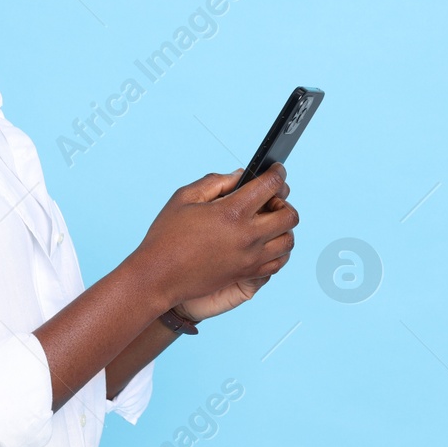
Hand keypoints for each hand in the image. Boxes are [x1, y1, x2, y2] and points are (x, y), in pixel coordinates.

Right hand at [128, 164, 297, 314]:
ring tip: (267, 221)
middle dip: (283, 201)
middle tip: (269, 199)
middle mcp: (247, 236)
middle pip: (289, 214)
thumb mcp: (184, 197)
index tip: (277, 170)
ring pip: (288, 240)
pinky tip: (265, 242)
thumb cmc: (166, 236)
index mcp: (232, 211)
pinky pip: (279, 262)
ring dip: (283, 226)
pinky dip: (279, 249)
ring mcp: (250, 258)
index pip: (271, 185)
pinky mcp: (247, 274)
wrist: (159, 276)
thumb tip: (239, 175)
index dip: (278, 172)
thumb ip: (216, 182)